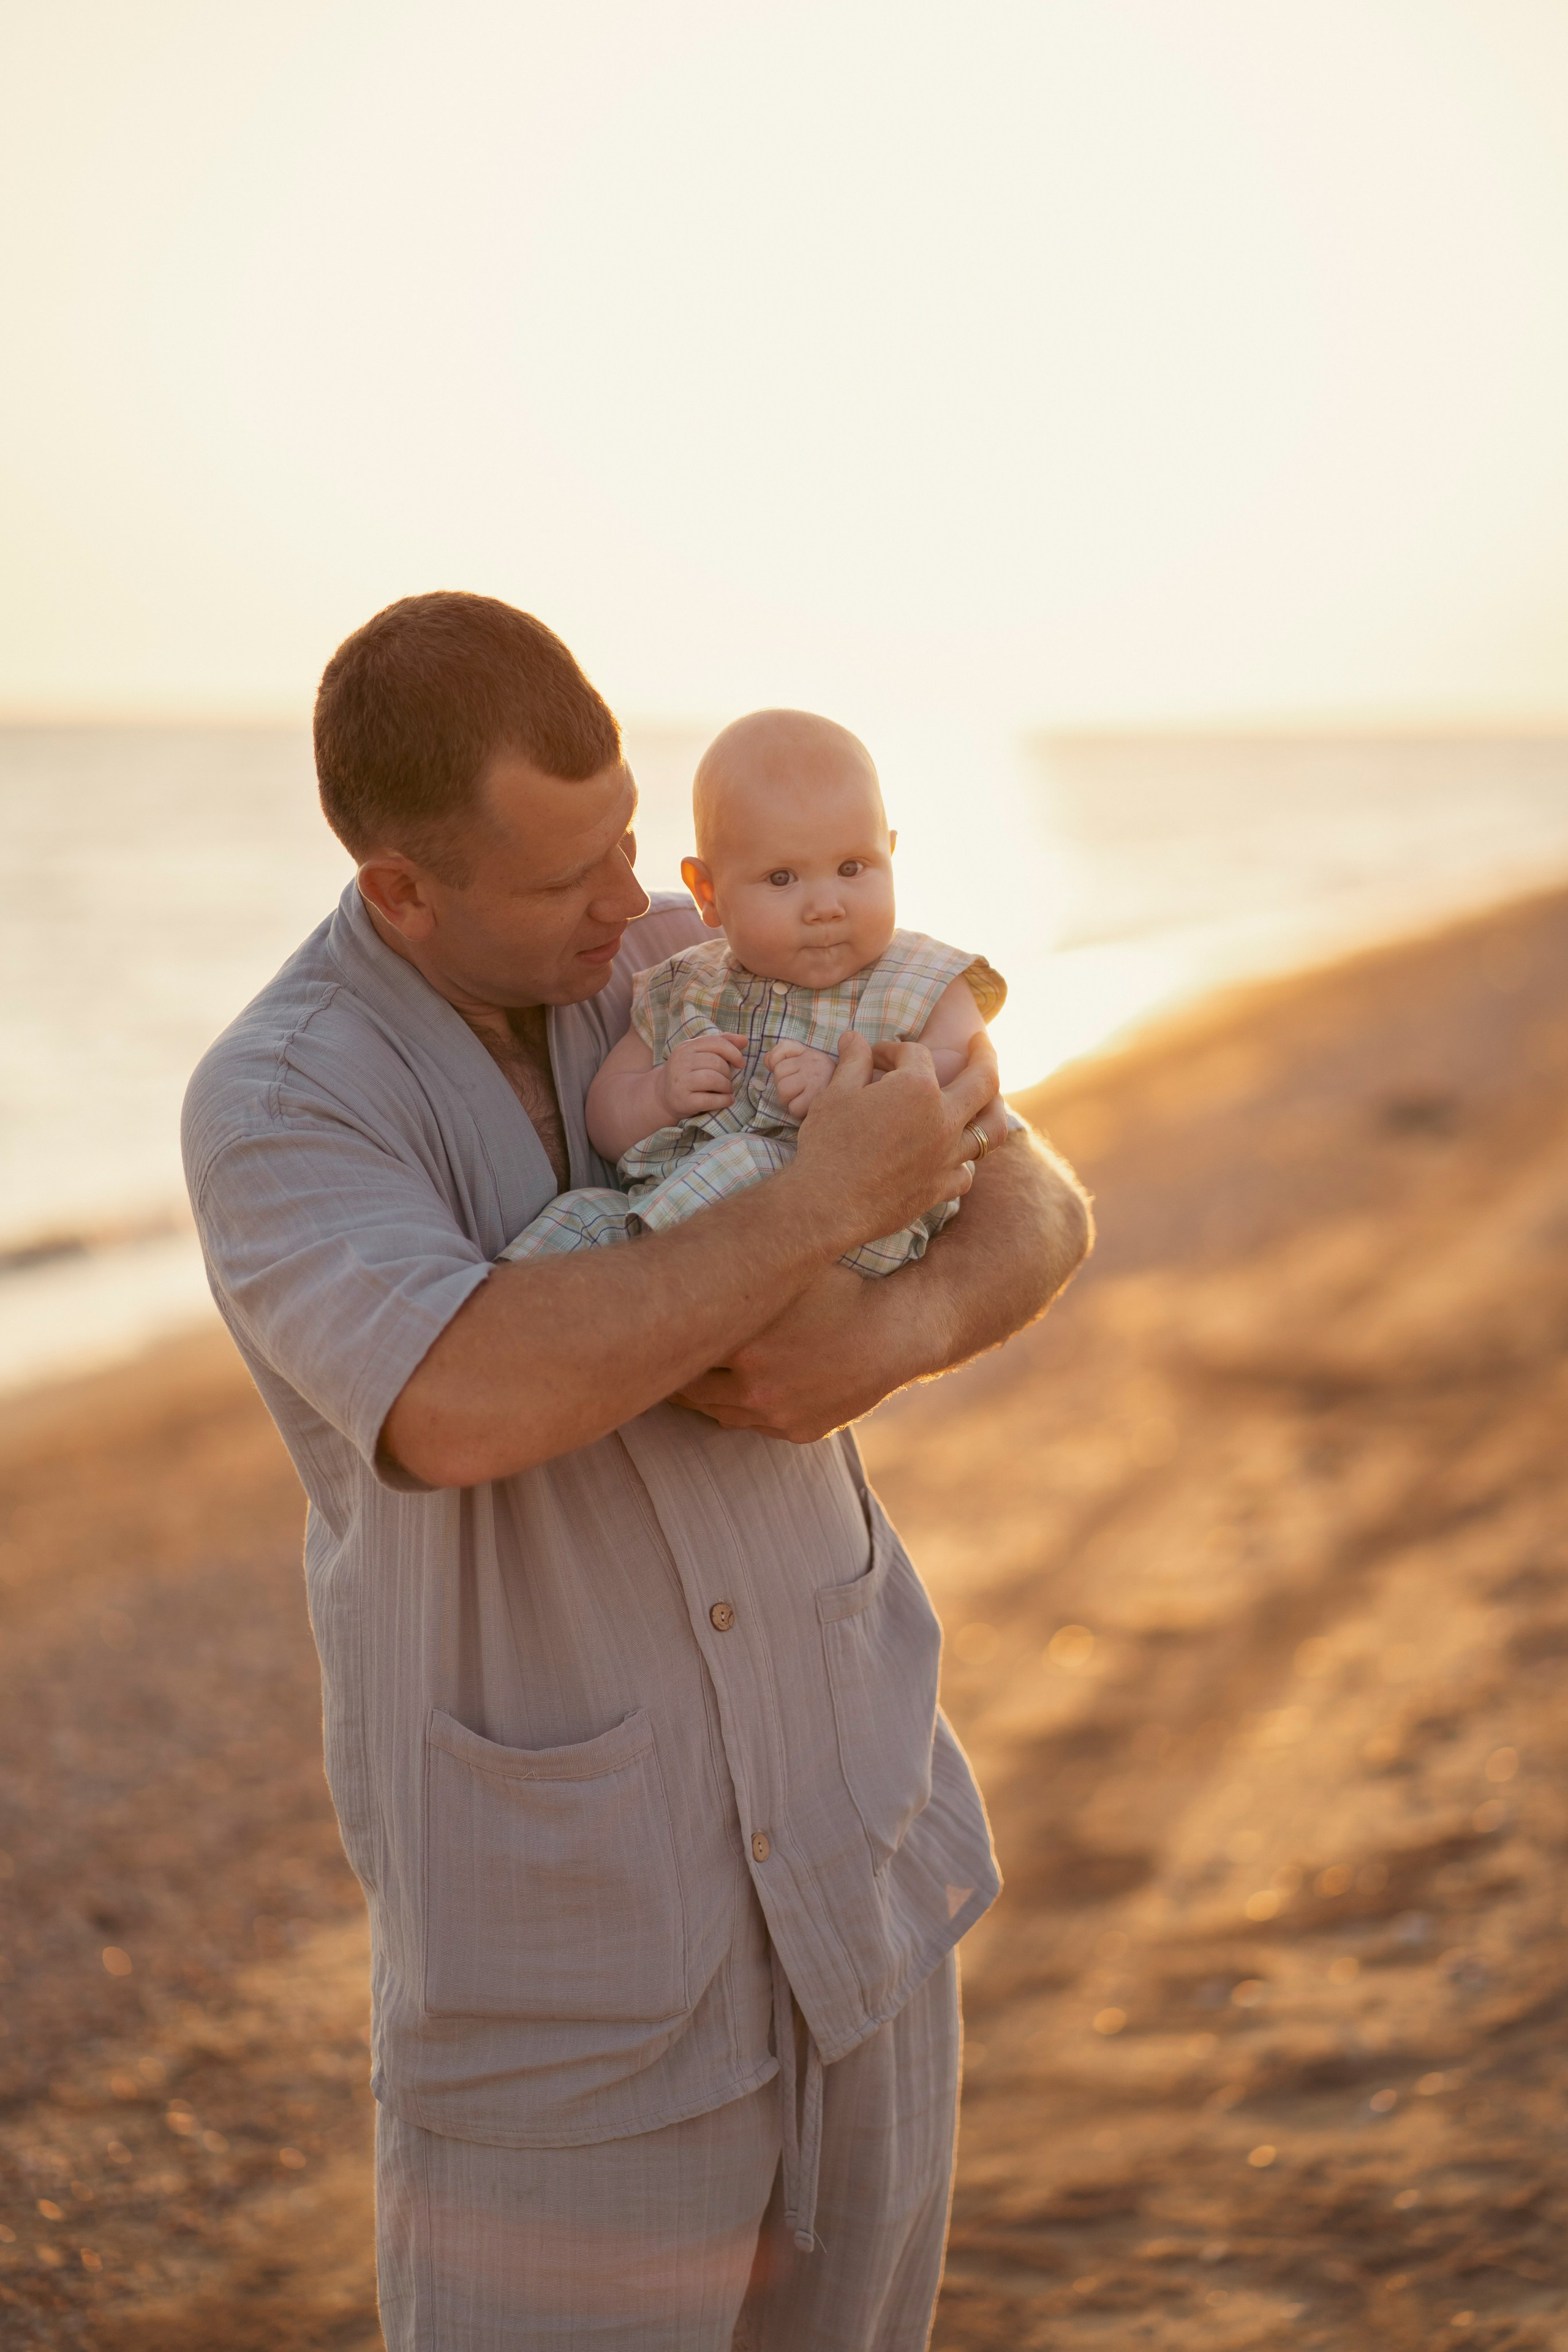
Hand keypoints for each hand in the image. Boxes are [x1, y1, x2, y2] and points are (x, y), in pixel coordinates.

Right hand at [654, 1032, 746, 1121]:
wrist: (663, 1095)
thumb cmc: (689, 1073)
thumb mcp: (701, 1054)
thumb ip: (722, 1044)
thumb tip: (744, 1039)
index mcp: (687, 1047)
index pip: (716, 1042)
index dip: (733, 1052)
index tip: (740, 1063)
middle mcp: (681, 1062)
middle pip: (716, 1062)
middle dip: (728, 1073)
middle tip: (727, 1080)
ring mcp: (681, 1082)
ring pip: (713, 1079)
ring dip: (727, 1086)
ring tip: (727, 1090)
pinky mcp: (684, 1101)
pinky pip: (710, 1100)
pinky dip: (724, 1100)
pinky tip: (727, 1100)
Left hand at [669, 1265, 902, 1441]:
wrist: (897, 1332)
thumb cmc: (841, 1290)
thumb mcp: (787, 1275)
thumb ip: (738, 1276)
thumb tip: (687, 1264)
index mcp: (744, 1347)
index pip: (683, 1350)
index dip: (664, 1339)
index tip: (648, 1332)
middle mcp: (754, 1388)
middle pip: (691, 1389)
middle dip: (673, 1375)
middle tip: (653, 1361)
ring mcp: (776, 1415)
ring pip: (718, 1412)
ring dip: (701, 1397)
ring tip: (687, 1379)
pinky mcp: (799, 1431)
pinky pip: (754, 1424)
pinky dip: (742, 1409)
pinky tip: (735, 1391)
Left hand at [766, 1040, 837, 1117]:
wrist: (851, 1098)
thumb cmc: (824, 1084)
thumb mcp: (806, 1064)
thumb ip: (784, 1055)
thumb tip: (767, 1059)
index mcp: (810, 1053)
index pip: (783, 1049)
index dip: (777, 1063)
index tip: (790, 1073)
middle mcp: (815, 1061)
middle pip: (778, 1073)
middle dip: (783, 1087)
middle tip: (799, 1091)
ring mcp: (817, 1079)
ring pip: (783, 1090)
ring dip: (789, 1100)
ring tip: (802, 1099)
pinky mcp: (818, 1098)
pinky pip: (793, 1107)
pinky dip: (798, 1111)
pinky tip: (808, 1108)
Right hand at [790, 1028, 999, 1254]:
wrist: (826, 1205)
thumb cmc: (828, 1144)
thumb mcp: (835, 1093)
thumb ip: (853, 1062)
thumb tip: (854, 1038)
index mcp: (917, 1088)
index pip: (916, 1054)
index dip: (892, 1049)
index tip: (873, 1057)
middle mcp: (943, 1120)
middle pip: (984, 1082)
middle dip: (985, 1054)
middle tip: (981, 1041)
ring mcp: (947, 1158)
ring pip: (991, 1131)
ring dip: (992, 1110)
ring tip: (990, 1101)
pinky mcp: (939, 1189)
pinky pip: (966, 1172)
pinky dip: (963, 1160)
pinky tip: (954, 1155)